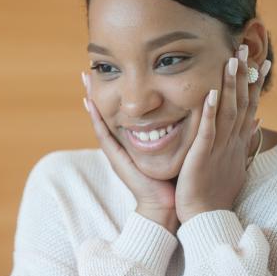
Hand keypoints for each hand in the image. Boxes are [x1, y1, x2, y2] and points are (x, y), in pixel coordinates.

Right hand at [81, 73, 179, 233]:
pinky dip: (96, 119)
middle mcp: (123, 143)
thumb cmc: (174, 179)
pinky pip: (103, 134)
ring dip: (92, 98)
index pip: (124, 112)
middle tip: (89, 69)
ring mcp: (117, 150)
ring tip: (85, 78)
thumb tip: (191, 111)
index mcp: (136, 140)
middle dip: (99, 91)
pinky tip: (90, 103)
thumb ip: (178, 132)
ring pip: (101, 119)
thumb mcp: (175, 149)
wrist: (167, 206)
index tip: (112, 73)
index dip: (116, 93)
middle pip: (107, 112)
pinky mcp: (116, 158)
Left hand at [175, 45, 269, 222]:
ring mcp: (219, 148)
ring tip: (232, 61)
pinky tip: (210, 94)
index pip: (249, 105)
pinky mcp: (203, 156)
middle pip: (241, 102)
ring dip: (230, 86)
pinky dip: (209, 113)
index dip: (254, 82)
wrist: (206, 216)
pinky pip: (207, 131)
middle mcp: (232, 140)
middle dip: (244, 75)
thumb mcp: (234, 163)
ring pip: (227, 111)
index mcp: (237, 141)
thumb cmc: (216, 191)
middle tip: (247, 48)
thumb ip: (244, 142)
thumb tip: (256, 124)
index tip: (262, 60)